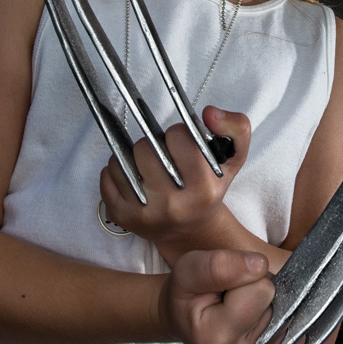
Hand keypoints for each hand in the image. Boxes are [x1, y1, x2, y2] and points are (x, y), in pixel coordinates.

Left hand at [99, 107, 250, 255]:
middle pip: (145, 148)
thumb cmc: (211, 188)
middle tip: (164, 154)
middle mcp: (173, 205)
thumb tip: (210, 113)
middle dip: (153, 144)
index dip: (177, 134)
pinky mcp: (122, 218)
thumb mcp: (234, 158)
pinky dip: (115, 169)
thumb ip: (236, 128)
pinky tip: (134, 174)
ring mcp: (144, 214)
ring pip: (122, 161)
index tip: (181, 143)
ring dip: (132, 156)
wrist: (193, 231)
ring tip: (147, 164)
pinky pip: (106, 176)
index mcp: (203, 189)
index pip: (177, 138)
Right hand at [160, 249, 303, 343]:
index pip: (264, 289)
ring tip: (240, 310)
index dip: (247, 277)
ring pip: (288, 316)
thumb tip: (259, 265)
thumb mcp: (189, 269)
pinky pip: (295, 334)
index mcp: (219, 340)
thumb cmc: (186, 294)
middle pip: (279, 304)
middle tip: (232, 298)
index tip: (226, 286)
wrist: (184, 320)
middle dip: (259, 293)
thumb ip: (220, 265)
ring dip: (268, 307)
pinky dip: (278, 323)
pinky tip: (254, 323)